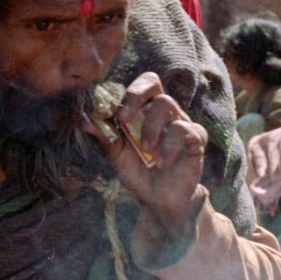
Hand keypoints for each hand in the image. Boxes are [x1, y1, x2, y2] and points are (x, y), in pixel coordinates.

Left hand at [90, 71, 206, 233]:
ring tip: (145, 149)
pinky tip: (161, 163)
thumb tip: (85, 119)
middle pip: (152, 81)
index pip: (133, 86)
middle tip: (123, 118)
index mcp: (141, 110)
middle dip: (134, 96)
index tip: (102, 113)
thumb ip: (105, 136)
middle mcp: (161, 111)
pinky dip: (168, 147)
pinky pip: (183, 129)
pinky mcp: (195, 138)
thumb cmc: (138, 171)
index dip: (118, 94)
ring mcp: (180, 121)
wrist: (159, 198)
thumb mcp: (116, 154)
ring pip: (166, 103)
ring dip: (150, 127)